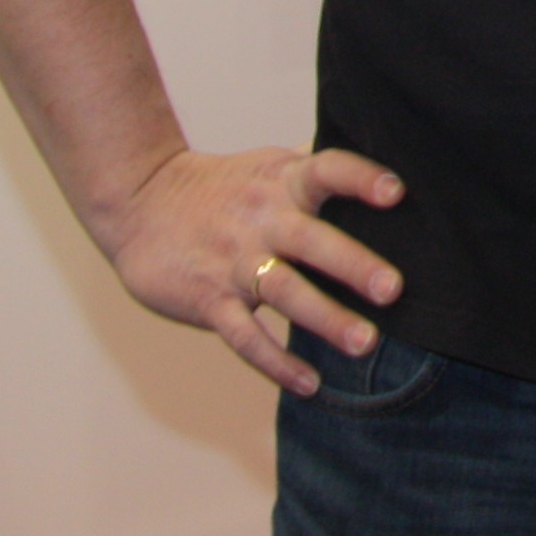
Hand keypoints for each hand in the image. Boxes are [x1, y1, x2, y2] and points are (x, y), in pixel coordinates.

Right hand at [96, 143, 406, 392]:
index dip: (361, 179)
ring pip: (284, 292)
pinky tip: (310, 383)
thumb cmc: (221, 185)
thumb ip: (316, 165)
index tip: (397, 192)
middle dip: (352, 264)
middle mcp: (262, 220)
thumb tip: (378, 152)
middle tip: (392, 289)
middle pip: (311, 240)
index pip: (327, 171)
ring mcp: (234, 262)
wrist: (138, 202)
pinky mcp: (208, 300)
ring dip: (325, 318)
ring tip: (365, 343)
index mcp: (282, 182)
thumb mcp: (269, 164)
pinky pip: (244, 336)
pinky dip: (276, 362)